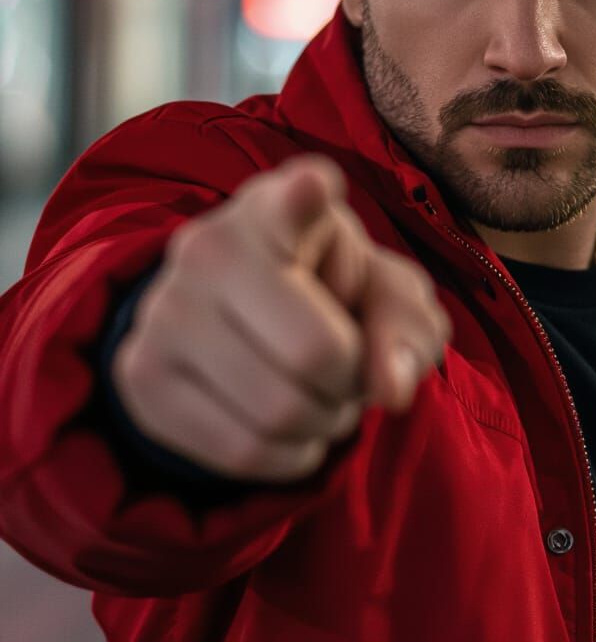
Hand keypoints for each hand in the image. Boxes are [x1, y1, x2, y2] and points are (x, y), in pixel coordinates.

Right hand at [111, 153, 451, 482]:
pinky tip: (292, 425)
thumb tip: (390, 390)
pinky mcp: (140, 373)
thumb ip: (406, 330)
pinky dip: (289, 454)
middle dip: (353, 381)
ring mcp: (165, 307)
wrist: (246, 318)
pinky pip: (239, 450)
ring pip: (277, 411)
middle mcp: (211, 243)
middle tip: (350, 369)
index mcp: (283, 204)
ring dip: (323, 422)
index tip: (315, 188)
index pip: (296, 195)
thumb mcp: (389, 295)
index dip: (308, 194)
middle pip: (315, 351)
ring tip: (323, 395)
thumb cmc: (336, 293)